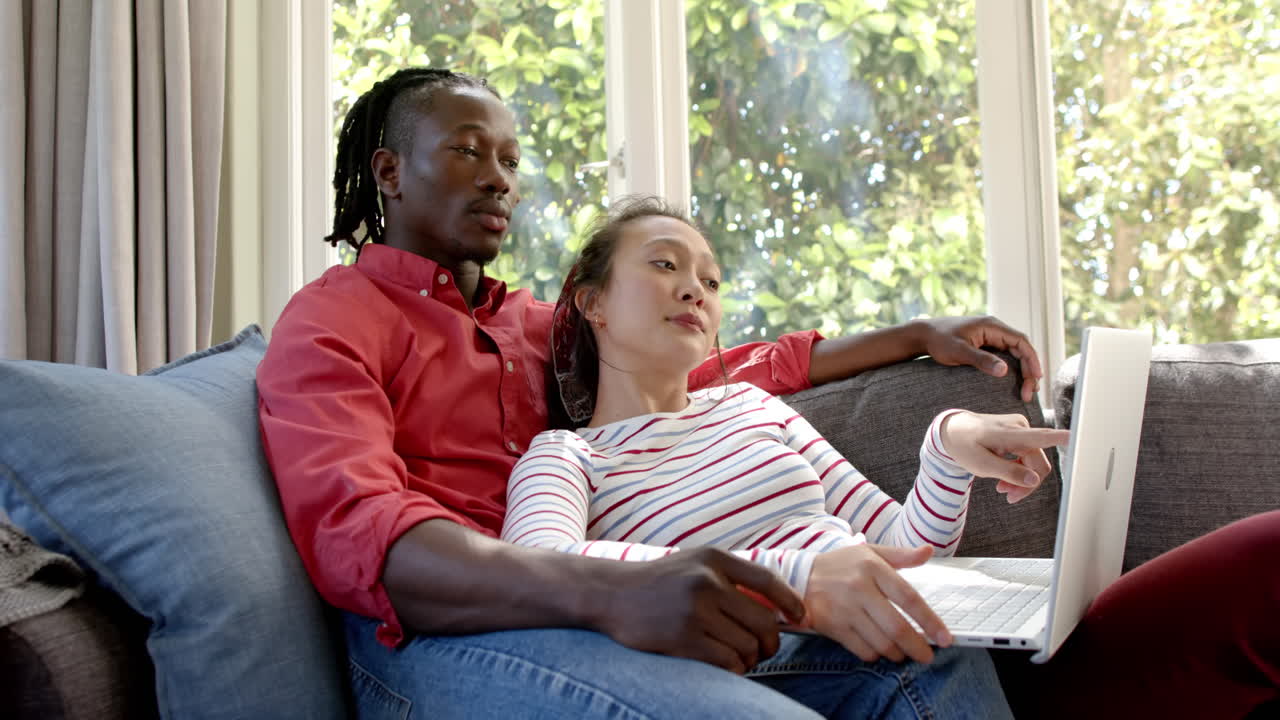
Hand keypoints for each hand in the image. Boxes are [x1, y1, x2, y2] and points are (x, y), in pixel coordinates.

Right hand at [595, 547, 804, 674]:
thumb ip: (730, 577)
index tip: (799, 617)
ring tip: (740, 659)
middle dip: (770, 642)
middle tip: (763, 650)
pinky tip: (727, 666)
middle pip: (763, 621)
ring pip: (748, 645)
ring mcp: (695, 610)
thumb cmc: (659, 581)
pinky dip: (735, 668)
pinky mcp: (683, 638)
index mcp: (714, 558)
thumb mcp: (694, 563)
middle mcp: (707, 581)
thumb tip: (776, 606)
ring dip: (750, 659)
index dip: (790, 601)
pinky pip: (728, 661)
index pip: (767, 580)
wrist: (611, 594)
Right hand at [803, 544, 949, 663]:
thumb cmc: (842, 565)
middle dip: (917, 647)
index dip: (930, 621)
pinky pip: (862, 650)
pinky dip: (875, 655)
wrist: (799, 575)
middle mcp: (859, 588)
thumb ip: (902, 555)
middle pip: (896, 627)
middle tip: (927, 656)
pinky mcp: (832, 626)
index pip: (908, 597)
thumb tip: (929, 551)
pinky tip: (879, 650)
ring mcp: (844, 609)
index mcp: (873, 567)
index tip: (945, 638)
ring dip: (897, 653)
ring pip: (881, 643)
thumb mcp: (871, 552)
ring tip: (902, 652)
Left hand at [913, 317, 1042, 402]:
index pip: (1021, 341)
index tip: (1036, 377)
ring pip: (1015, 354)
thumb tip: (1005, 371)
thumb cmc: (939, 341)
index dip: (1032, 359)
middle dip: (1029, 370)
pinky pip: (1005, 357)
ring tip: (1027, 391)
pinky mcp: (986, 345)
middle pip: (1021, 349)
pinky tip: (1014, 384)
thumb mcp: (959, 352)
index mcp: (992, 326)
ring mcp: (991, 337)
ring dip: (1023, 371)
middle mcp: (995, 330)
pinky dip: (1013, 370)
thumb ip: (981, 360)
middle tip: (1030, 392)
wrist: (924, 335)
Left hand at [940, 411, 1070, 502]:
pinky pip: (1029, 457)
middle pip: (1038, 464)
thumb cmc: (964, 445)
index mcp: (1010, 434)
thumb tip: (1035, 480)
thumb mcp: (980, 465)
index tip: (1075, 436)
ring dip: (1022, 479)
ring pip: (1034, 463)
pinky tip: (1004, 479)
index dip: (1060, 439)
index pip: (1040, 437)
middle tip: (1008, 497)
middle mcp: (1020, 428)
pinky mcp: (1021, 433)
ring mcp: (1022, 429)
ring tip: (1002, 489)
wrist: (953, 431)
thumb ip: (1008, 473)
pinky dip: (1019, 470)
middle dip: (1026, 483)